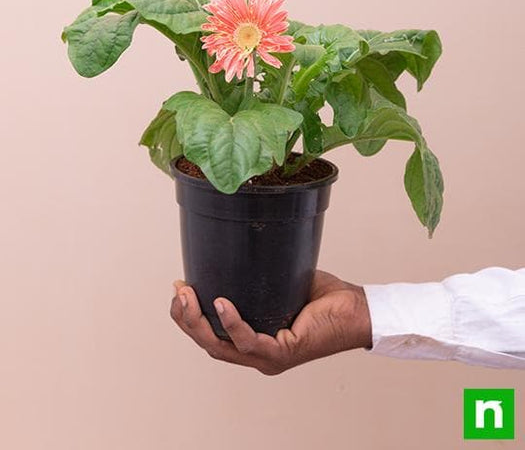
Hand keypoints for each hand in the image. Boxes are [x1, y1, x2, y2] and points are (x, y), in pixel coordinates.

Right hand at [170, 269, 371, 374]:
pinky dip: (233, 323)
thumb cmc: (326, 298)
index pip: (213, 336)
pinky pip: (250, 341)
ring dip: (199, 322)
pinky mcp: (284, 352)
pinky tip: (222, 304)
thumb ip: (261, 275)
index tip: (180, 289)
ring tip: (188, 295)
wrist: (358, 310)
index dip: (190, 317)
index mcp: (255, 341)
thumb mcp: (284, 282)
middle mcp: (258, 354)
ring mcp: (269, 357)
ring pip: (221, 347)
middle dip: (186, 319)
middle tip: (177, 291)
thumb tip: (240, 246)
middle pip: (210, 344)